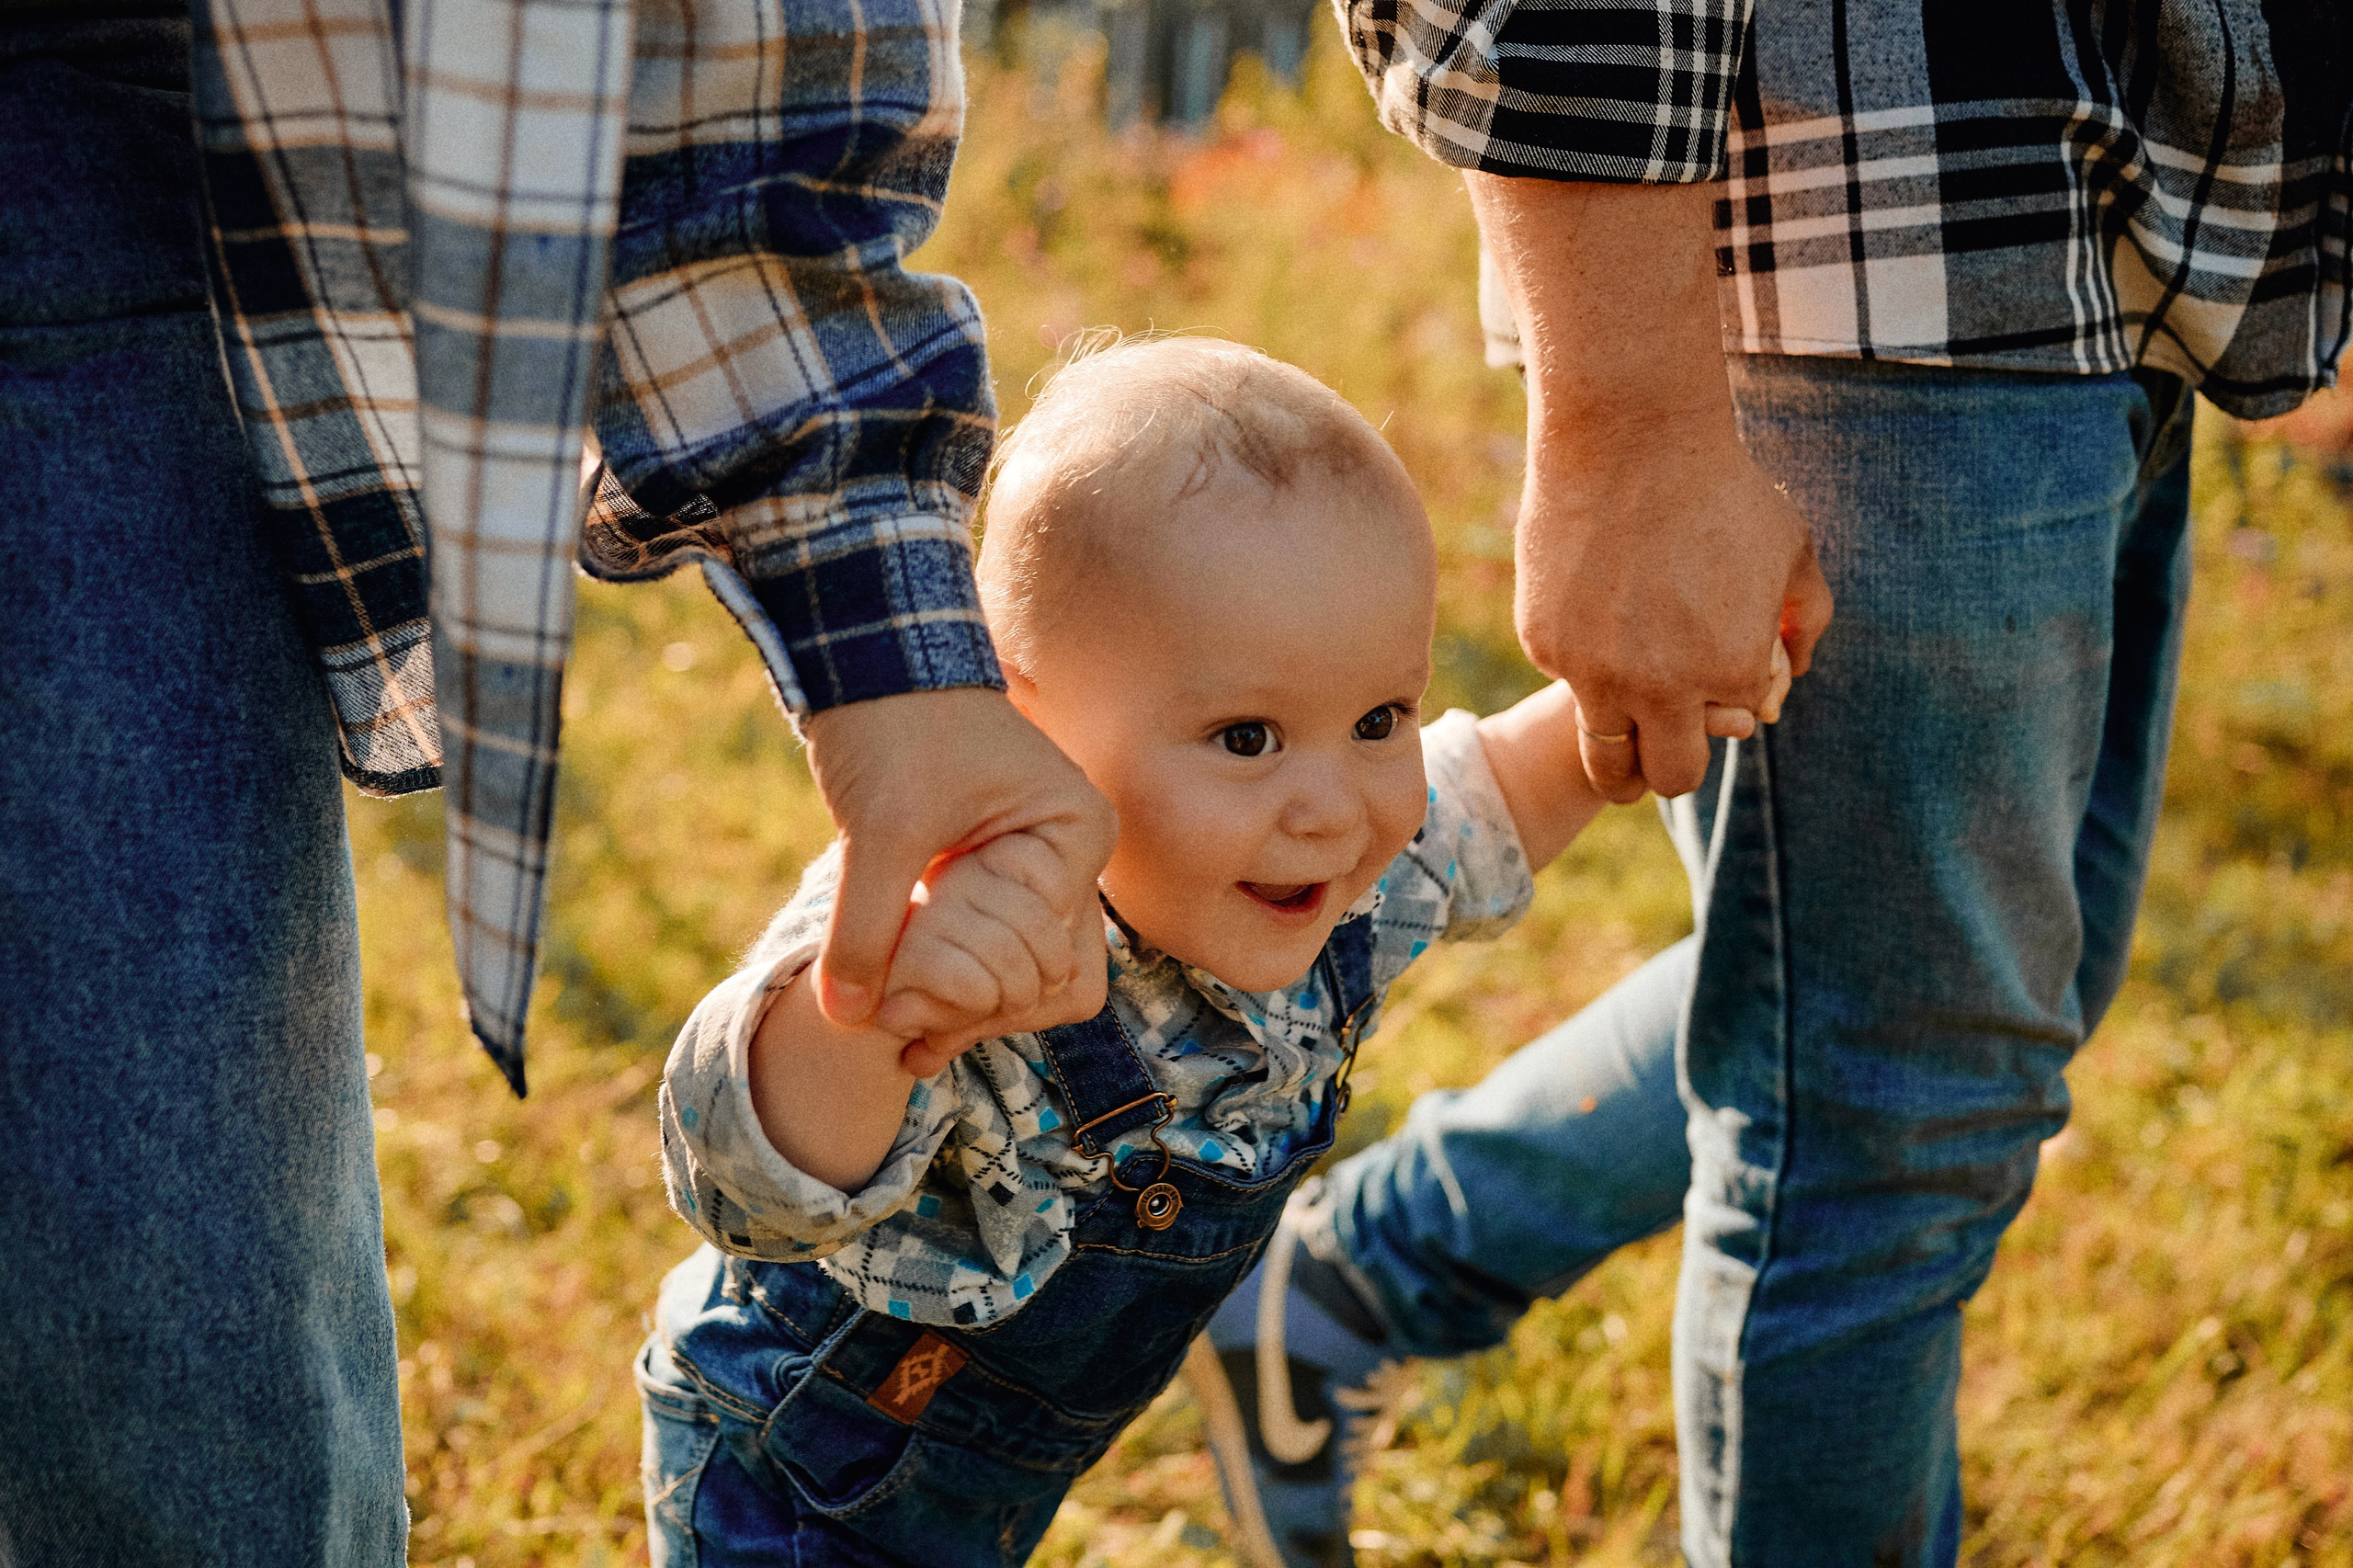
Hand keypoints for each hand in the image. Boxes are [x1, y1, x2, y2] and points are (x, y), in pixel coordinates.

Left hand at [801, 687, 1116, 1039]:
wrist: (869, 655)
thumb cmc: (894, 721)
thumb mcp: (879, 828)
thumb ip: (866, 925)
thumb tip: (845, 1019)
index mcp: (1076, 837)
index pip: (1051, 960)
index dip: (979, 997)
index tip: (906, 1014)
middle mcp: (1069, 857)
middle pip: (1044, 978)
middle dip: (974, 1010)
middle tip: (901, 1031)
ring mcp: (1033, 867)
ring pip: (1015, 973)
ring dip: (962, 1005)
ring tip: (898, 1031)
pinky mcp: (990, 873)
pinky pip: (984, 949)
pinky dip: (947, 982)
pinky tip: (896, 1015)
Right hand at [1522, 434, 1828, 800]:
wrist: (1629, 438)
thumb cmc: (1722, 487)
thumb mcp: (1794, 548)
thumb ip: (1808, 619)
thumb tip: (1795, 672)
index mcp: (1730, 672)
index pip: (1734, 725)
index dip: (1731, 702)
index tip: (1721, 667)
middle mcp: (1661, 688)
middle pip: (1668, 778)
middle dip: (1674, 764)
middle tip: (1668, 743)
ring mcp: (1594, 673)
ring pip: (1606, 760)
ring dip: (1622, 757)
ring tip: (1628, 729)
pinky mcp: (1545, 646)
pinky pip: (1568, 680)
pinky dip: (1583, 663)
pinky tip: (1591, 606)